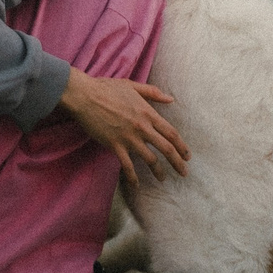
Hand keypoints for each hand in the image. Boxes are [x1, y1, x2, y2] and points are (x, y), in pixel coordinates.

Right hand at [59, 69, 187, 189]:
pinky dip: (133, 178)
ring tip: (163, 179)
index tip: (187, 156)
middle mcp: (142, 127)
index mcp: (148, 113)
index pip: (171, 132)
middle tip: (183, 173)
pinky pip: (127, 166)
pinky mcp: (115, 145)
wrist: (85, 96)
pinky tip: (136, 185)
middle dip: (177, 162)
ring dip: (158, 171)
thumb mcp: (133, 86)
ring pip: (150, 159)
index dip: (181, 146)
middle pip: (166, 148)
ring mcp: (129, 138)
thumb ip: (153, 93)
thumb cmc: (107, 88)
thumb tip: (171, 99)